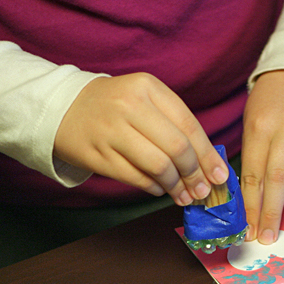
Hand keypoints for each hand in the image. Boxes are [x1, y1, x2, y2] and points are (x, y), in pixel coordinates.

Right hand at [53, 73, 228, 205]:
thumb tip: (207, 161)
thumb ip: (174, 123)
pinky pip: (136, 178)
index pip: (189, 125)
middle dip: (196, 175)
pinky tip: (159, 189)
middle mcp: (130, 106)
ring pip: (158, 167)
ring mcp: (111, 130)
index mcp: (148, 87)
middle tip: (203, 190)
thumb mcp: (144, 98)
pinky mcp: (98, 154)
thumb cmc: (114, 105)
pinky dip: (154, 188)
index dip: (208, 154)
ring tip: (184, 196)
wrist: (63, 107)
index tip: (220, 174)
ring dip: (176, 187)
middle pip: (177, 148)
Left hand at [241, 70, 283, 243]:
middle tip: (267, 237)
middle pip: (279, 182)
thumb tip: (251, 196)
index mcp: (261, 126)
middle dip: (271, 214)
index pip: (253, 175)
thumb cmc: (274, 99)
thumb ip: (254, 154)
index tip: (250, 229)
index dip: (251, 207)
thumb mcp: (253, 119)